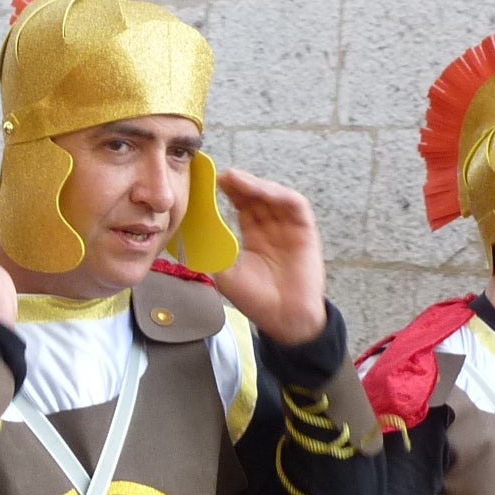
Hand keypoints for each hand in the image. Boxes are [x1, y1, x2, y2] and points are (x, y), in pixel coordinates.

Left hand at [209, 169, 327, 344]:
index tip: (208, 183)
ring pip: (273, 197)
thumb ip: (211, 253)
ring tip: (235, 179)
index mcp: (254, 237)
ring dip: (255, 186)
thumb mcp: (226, 274)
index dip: (228, 194)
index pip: (241, 207)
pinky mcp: (305, 230)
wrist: (285, 319)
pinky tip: (260, 191)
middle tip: (219, 176)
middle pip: (256, 198)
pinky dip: (277, 194)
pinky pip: (293, 205)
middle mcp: (272, 229)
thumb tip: (188, 236)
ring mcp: (289, 228)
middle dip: (239, 185)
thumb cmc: (257, 301)